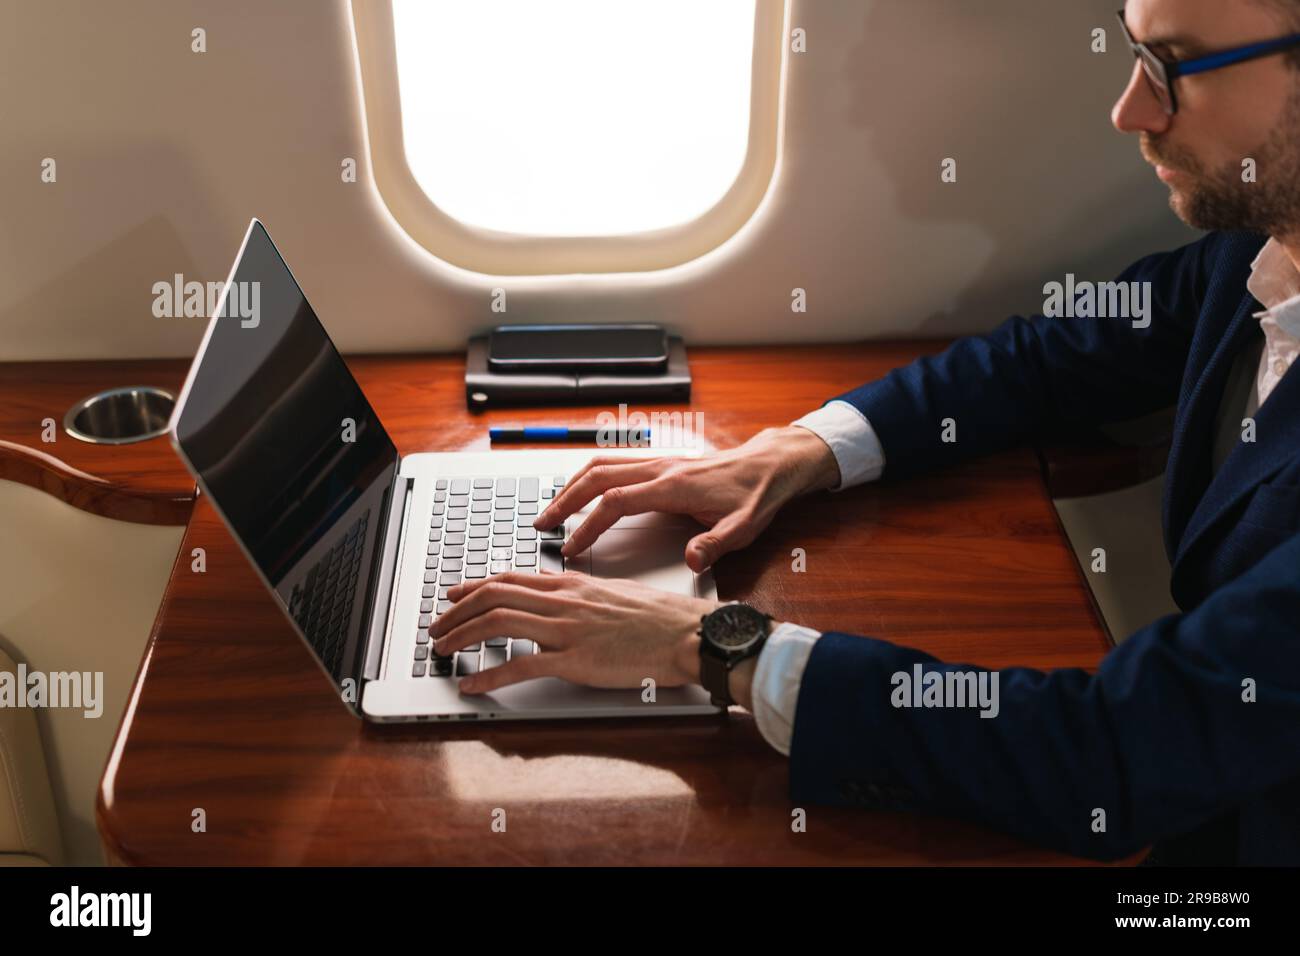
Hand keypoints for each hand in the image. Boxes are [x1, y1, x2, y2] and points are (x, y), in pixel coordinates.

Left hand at [429, 569, 723, 694]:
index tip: (454, 594)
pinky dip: (489, 675)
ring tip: (443, 650)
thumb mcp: (616, 594)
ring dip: (462, 636)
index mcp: (573, 585)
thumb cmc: (662, 619)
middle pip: (494, 596)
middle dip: (457, 611)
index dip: (475, 586)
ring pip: (498, 624)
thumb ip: (583, 596)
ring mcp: (567, 630)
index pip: (511, 578)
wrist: (688, 633)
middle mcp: (564, 602)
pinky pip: (520, 666)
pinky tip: (472, 685)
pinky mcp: (575, 660)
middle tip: (437, 626)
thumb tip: (562, 597)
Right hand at [534, 426, 840, 572]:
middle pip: (597, 477)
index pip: (616, 503)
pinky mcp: (660, 463)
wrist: (770, 465)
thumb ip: (716, 545)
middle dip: (565, 501)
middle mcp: (659, 469)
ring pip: (602, 466)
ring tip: (551, 510)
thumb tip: (691, 561)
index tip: (571, 548)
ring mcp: (658, 462)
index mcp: (673, 486)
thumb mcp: (744, 527)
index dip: (589, 526)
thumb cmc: (757, 496)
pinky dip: (590, 477)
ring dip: (572, 486)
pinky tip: (580, 493)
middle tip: (542, 525)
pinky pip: (614, 465)